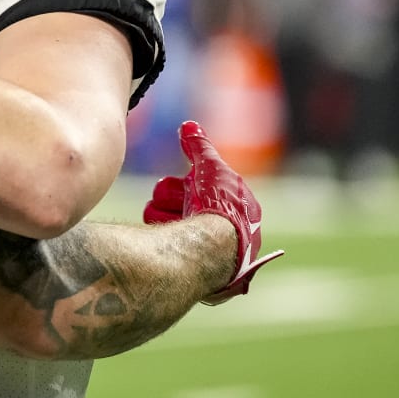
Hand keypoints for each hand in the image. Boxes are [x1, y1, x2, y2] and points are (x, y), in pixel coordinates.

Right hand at [143, 121, 282, 303]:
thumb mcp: (210, 167)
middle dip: (170, 201)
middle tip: (171, 203)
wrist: (216, 248)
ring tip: (166, 222)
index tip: (184, 184)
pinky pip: (168, 249)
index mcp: (236, 209)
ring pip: (170, 227)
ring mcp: (210, 253)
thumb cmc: (220, 205)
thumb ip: (198, 147)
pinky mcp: (195, 271)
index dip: (185, 185)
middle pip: (182, 208)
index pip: (199, 190)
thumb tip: (188, 126)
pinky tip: (162, 239)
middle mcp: (226, 232)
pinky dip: (162, 239)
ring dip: (162, 219)